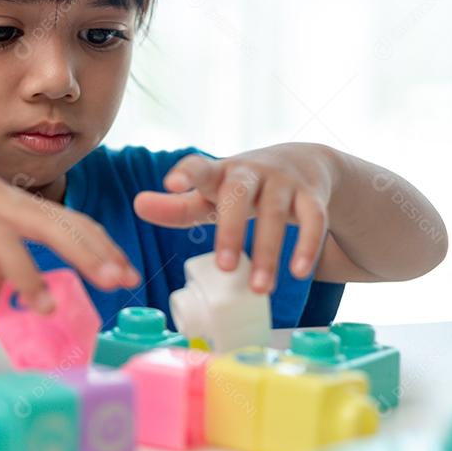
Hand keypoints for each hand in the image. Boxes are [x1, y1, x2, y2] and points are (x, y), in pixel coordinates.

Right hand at [0, 134, 140, 312]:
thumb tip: (0, 291)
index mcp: (12, 201)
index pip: (68, 220)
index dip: (100, 246)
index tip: (126, 271)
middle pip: (51, 226)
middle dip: (87, 254)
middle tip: (116, 281)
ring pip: (4, 242)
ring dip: (27, 275)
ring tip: (44, 309)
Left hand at [132, 144, 334, 292]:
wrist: (304, 162)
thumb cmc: (243, 187)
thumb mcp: (210, 194)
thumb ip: (176, 206)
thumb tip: (137, 205)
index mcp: (219, 173)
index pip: (199, 167)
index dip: (186, 174)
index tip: (171, 183)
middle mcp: (251, 173)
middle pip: (238, 196)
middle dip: (230, 231)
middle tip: (224, 268)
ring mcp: (283, 182)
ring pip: (276, 213)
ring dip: (268, 252)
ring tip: (258, 289)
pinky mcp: (312, 196)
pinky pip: (313, 219)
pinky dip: (307, 246)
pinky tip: (298, 273)